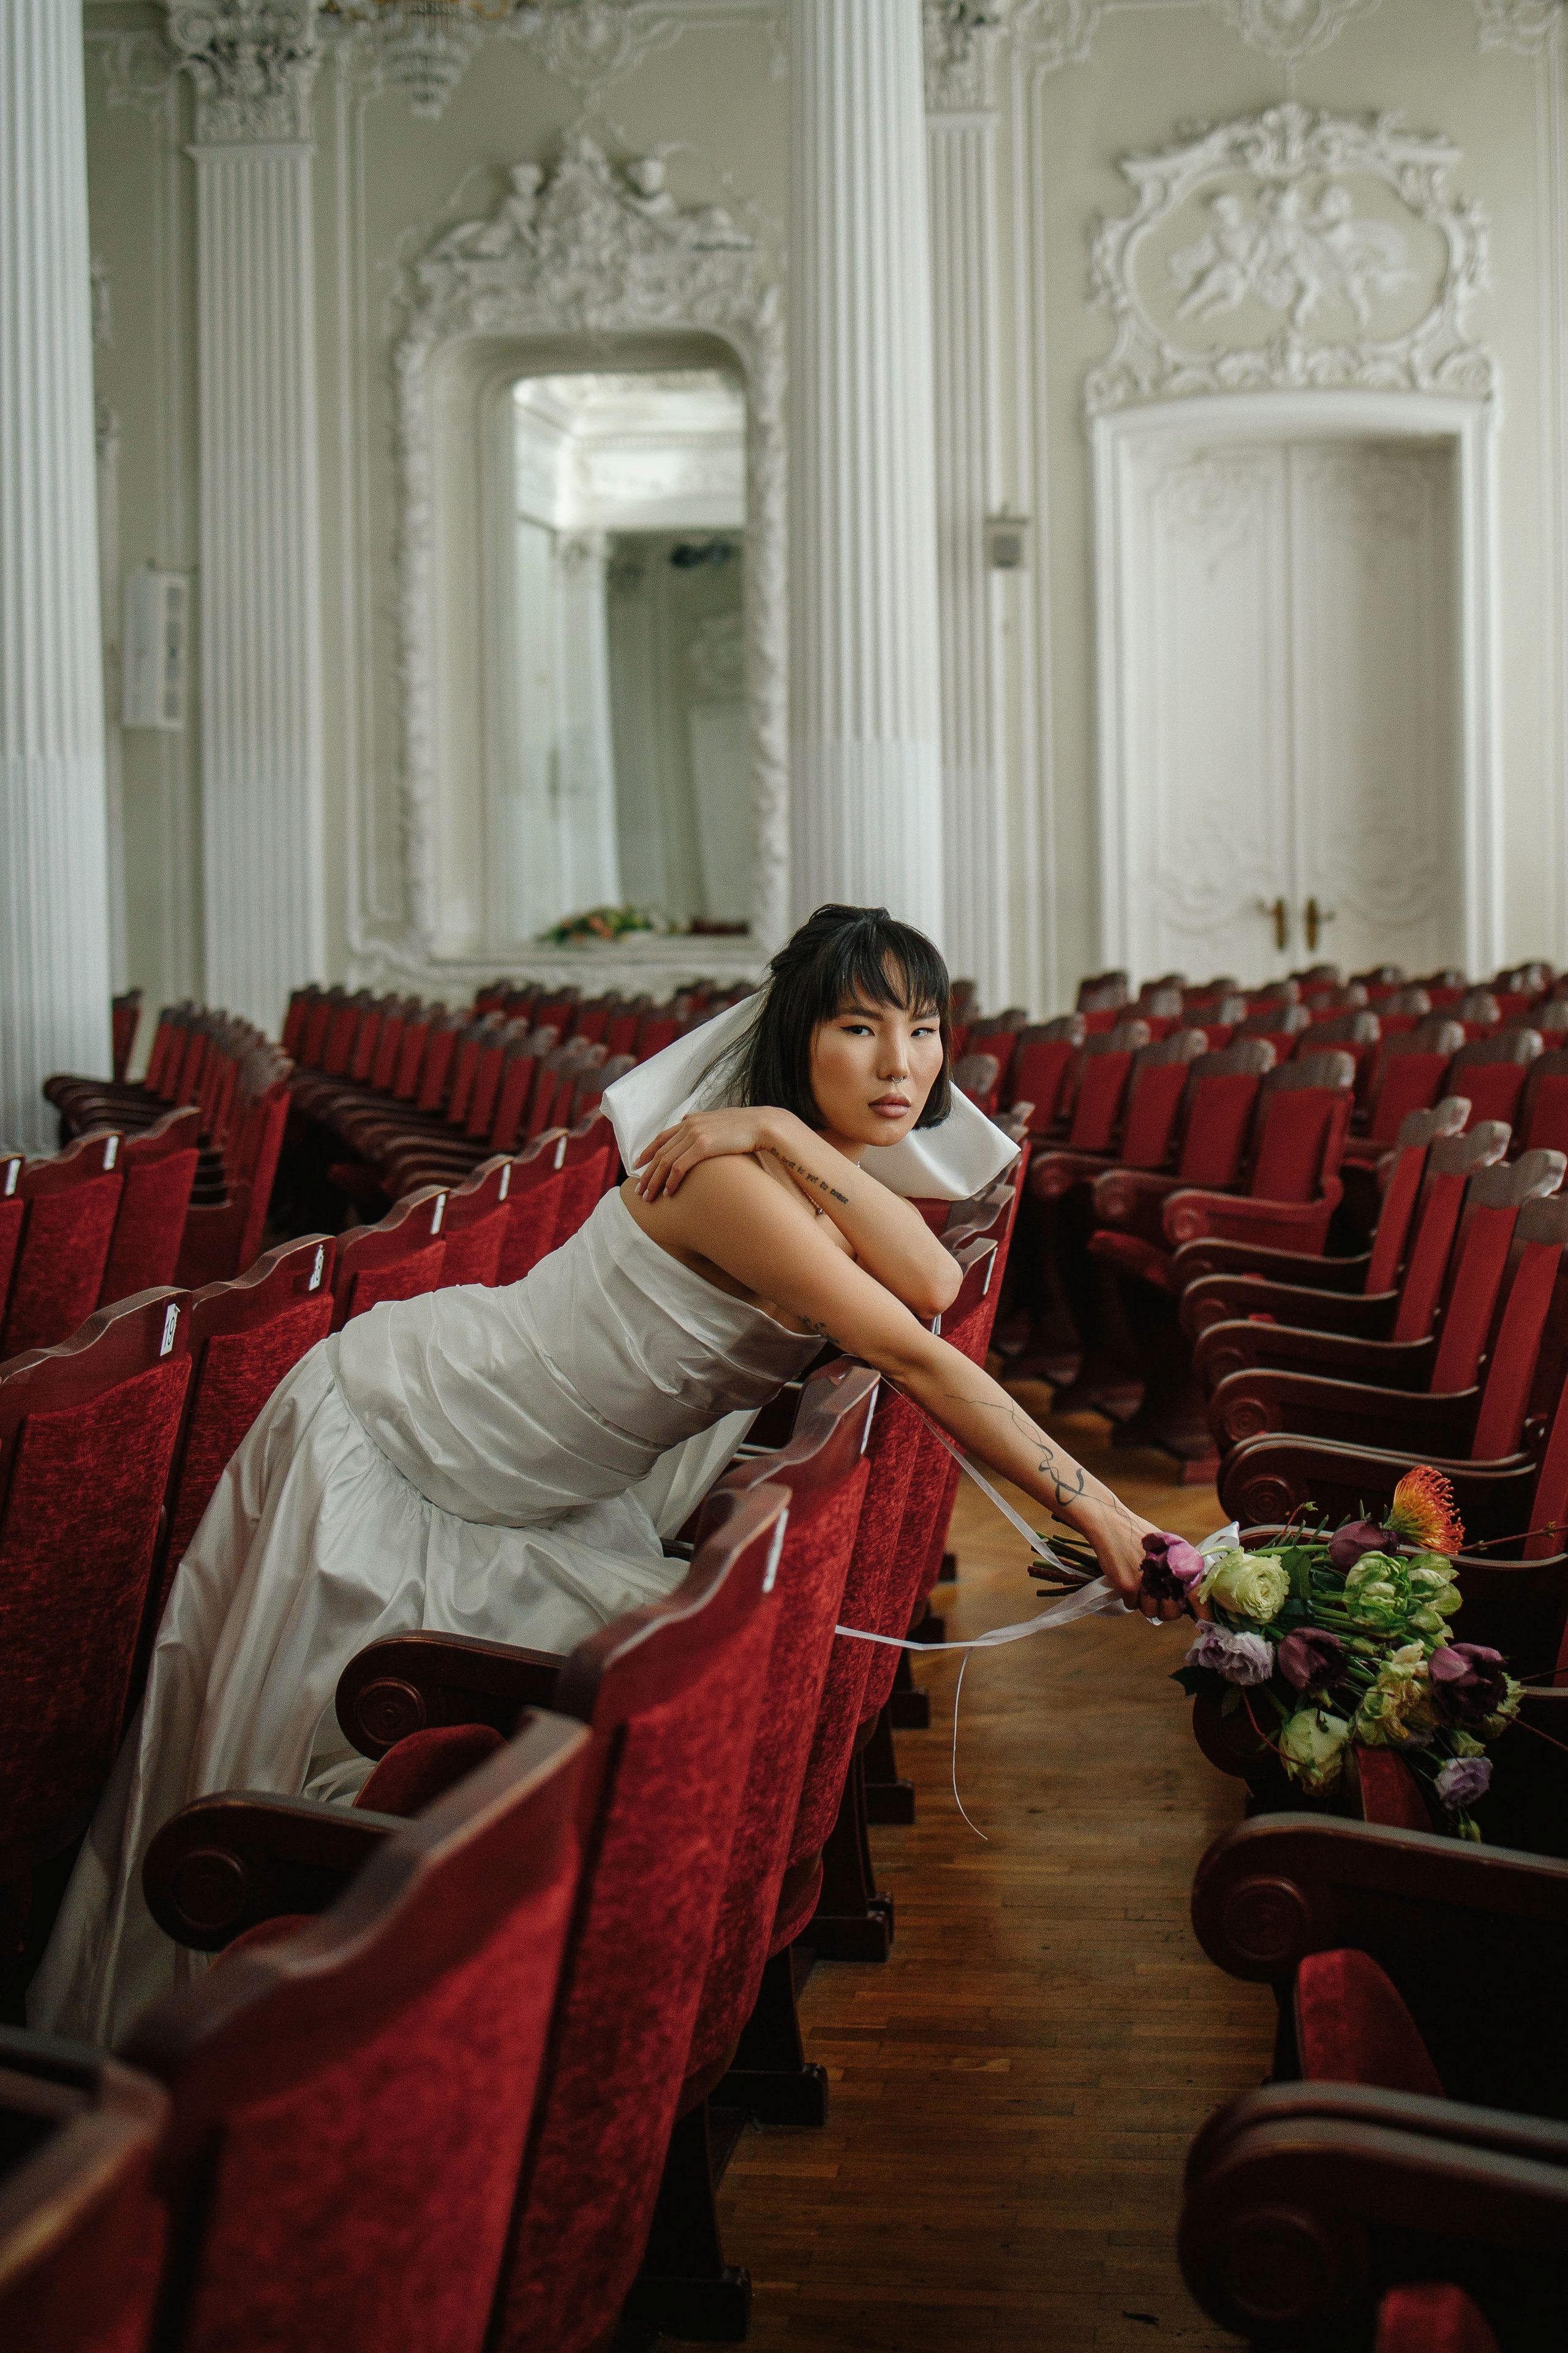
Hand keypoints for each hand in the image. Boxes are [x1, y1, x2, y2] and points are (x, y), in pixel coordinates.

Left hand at [634, 1107, 783, 1199]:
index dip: (647, 1152)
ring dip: (655, 1181)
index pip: (661, 1137)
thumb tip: (695, 1127)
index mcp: (691, 1120)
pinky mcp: (703, 1146)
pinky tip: (668, 1192)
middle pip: (660, 1152)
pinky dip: (671, 1181)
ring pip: (665, 1162)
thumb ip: (705, 1125)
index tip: (637, 1165)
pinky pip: (679, 1167)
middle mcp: (689, 1125)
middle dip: (647, 1174)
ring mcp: (695, 1135)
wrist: (763, 1124)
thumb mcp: (721, 1121)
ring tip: (648, 1197)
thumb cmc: (746, 1127)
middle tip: (639, 1191)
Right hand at [1074, 1495, 1185, 1621]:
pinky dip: (1128, 1597)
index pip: (1195, 1597)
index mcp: (1180, 1565)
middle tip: (1156, 1599)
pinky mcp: (1128, 1587)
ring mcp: (1147, 1583)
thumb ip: (1177, 1567)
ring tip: (1138, 1586)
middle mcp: (1166, 1577)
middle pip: (1172, 1612)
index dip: (1200, 1611)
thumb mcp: (1166, 1546)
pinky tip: (1125, 1580)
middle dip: (1164, 1610)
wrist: (1110, 1524)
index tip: (1197, 1616)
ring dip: (1143, 1603)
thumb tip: (1182, 1590)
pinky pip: (1131, 1605)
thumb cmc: (1137, 1534)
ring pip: (1150, 1612)